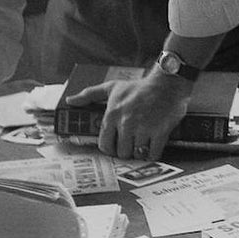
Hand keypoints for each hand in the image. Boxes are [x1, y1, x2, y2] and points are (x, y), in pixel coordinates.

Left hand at [67, 73, 188, 160]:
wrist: (168, 82)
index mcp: (112, 115)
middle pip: (122, 153)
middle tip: (134, 141)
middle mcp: (126, 123)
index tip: (119, 143)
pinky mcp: (160, 132)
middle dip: (128, 150)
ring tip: (144, 141)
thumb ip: (90, 95)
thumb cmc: (139, 87)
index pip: (105, 146)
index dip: (112, 147)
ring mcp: (144, 128)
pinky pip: (153, 154)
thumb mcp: (113, 87)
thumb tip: (70, 101)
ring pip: (137, 155)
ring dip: (140, 152)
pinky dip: (153, 153)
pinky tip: (154, 145)